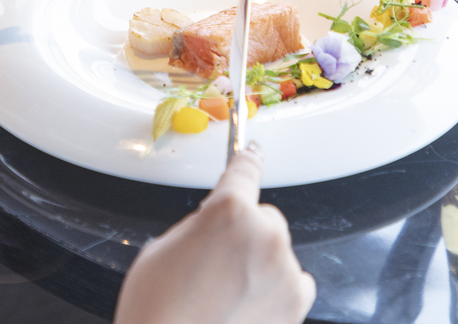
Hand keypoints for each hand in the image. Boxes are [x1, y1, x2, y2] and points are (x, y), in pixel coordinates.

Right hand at [114, 145, 314, 323]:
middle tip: (214, 262)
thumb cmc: (159, 308)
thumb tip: (217, 230)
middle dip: (245, 232)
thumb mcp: (163, 248)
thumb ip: (200, 227)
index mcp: (229, 210)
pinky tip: (245, 306)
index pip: (243, 171)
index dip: (246, 158)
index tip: (253, 151)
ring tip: (225, 294)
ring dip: (259, 263)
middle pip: (264, 217)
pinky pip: (293, 282)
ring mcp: (286, 270)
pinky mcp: (298, 303)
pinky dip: (274, 289)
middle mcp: (266, 234)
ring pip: (277, 252)